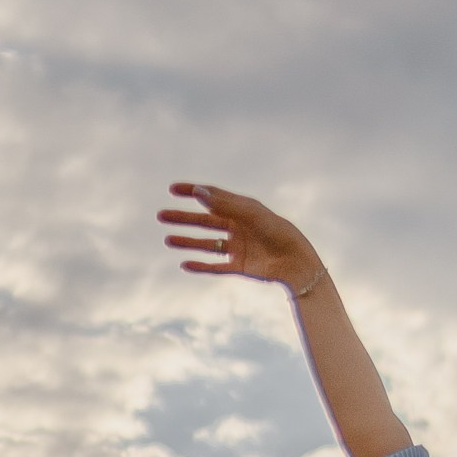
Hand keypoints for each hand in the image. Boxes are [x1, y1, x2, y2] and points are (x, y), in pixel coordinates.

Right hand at [159, 181, 322, 294]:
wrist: (294, 261)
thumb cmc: (276, 231)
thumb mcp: (249, 213)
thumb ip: (223, 203)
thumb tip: (198, 192)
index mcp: (241, 209)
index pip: (212, 197)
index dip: (193, 191)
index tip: (173, 189)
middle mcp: (237, 227)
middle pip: (204, 221)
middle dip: (183, 218)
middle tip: (161, 215)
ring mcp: (237, 247)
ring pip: (206, 244)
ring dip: (187, 241)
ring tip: (168, 240)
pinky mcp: (239, 266)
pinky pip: (215, 266)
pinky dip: (201, 265)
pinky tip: (185, 264)